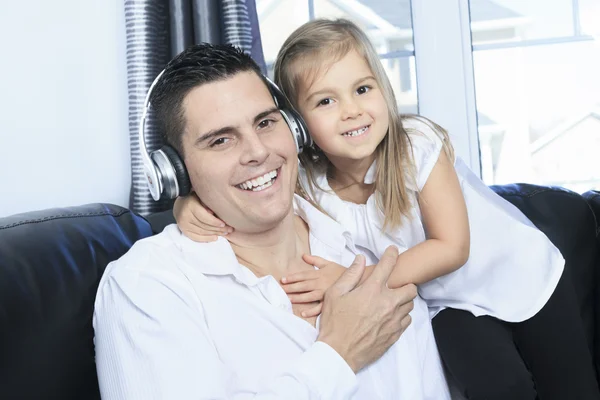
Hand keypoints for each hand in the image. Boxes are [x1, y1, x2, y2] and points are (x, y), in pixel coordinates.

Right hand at [173, 193, 233, 241]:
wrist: (180, 205)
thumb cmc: (194, 199)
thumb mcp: (201, 197)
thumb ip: (208, 203)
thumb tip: (215, 213)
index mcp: (190, 206)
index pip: (204, 217)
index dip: (214, 222)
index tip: (224, 223)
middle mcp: (185, 216)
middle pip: (204, 226)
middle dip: (218, 229)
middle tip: (229, 229)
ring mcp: (183, 225)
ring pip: (201, 232)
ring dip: (214, 234)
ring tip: (225, 233)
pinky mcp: (184, 231)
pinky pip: (196, 237)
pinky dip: (206, 239)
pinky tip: (215, 238)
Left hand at [281, 255, 345, 317]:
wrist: (358, 279)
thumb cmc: (342, 272)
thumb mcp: (328, 263)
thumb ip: (315, 260)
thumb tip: (303, 256)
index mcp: (319, 274)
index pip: (303, 275)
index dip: (293, 277)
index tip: (283, 279)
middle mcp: (321, 283)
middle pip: (303, 286)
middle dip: (291, 287)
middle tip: (281, 290)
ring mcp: (325, 293)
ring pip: (309, 296)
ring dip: (298, 298)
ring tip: (288, 299)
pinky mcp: (330, 302)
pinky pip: (320, 307)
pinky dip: (312, 311)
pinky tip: (303, 314)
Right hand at [317, 246, 416, 372]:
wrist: (339, 353)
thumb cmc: (334, 322)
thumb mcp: (335, 294)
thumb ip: (351, 274)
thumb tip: (360, 259)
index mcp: (372, 290)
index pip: (387, 266)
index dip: (392, 255)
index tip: (393, 250)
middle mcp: (387, 303)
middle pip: (410, 288)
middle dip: (405, 284)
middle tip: (394, 286)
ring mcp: (393, 320)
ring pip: (410, 305)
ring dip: (403, 300)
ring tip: (390, 302)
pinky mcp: (395, 334)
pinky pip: (407, 320)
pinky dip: (401, 316)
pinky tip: (389, 317)